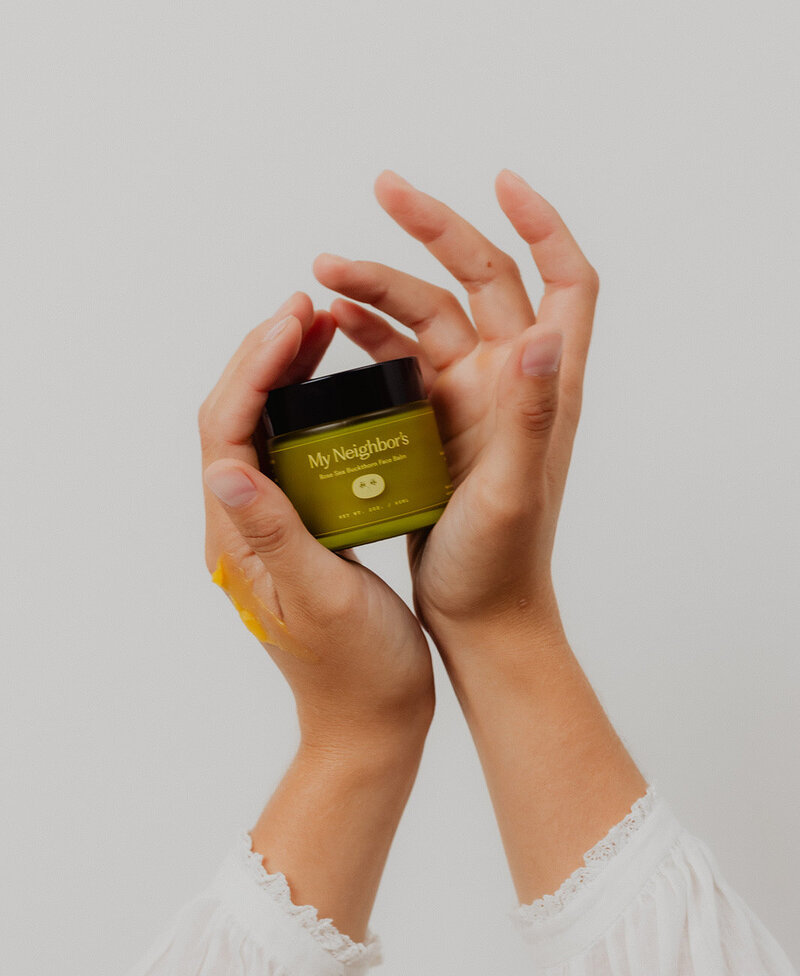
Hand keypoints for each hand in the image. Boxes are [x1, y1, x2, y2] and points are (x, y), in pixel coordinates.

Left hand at [197, 291, 434, 750]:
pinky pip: (289, 457)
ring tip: (323, 332)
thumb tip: (223, 472)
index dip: (255, 369)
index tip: (296, 321)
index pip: (225, 433)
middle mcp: (242, 530)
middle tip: (307, 309)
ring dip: (283, 378)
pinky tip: (340, 395)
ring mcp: (268, 531)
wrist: (374, 721)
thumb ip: (275, 536)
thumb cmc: (359, 672)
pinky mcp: (297, 534)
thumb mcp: (322, 600)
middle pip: (233, 421)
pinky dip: (308, 414)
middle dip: (264, 358)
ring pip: (261, 434)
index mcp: (239, 542)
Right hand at [313, 169, 598, 648]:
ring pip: (427, 315)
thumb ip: (534, 415)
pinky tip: (330, 323)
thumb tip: (548, 335)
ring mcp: (469, 398)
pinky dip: (367, 333)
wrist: (477, 615)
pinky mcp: (433, 421)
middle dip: (434, 230)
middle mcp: (510, 381)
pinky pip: (399, 358)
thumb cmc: (502, 563)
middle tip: (383, 189)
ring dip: (381, 284)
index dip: (543, 225)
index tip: (502, 182)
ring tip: (324, 269)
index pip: (565, 283)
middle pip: (481, 280)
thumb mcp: (515, 491)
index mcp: (544, 387)